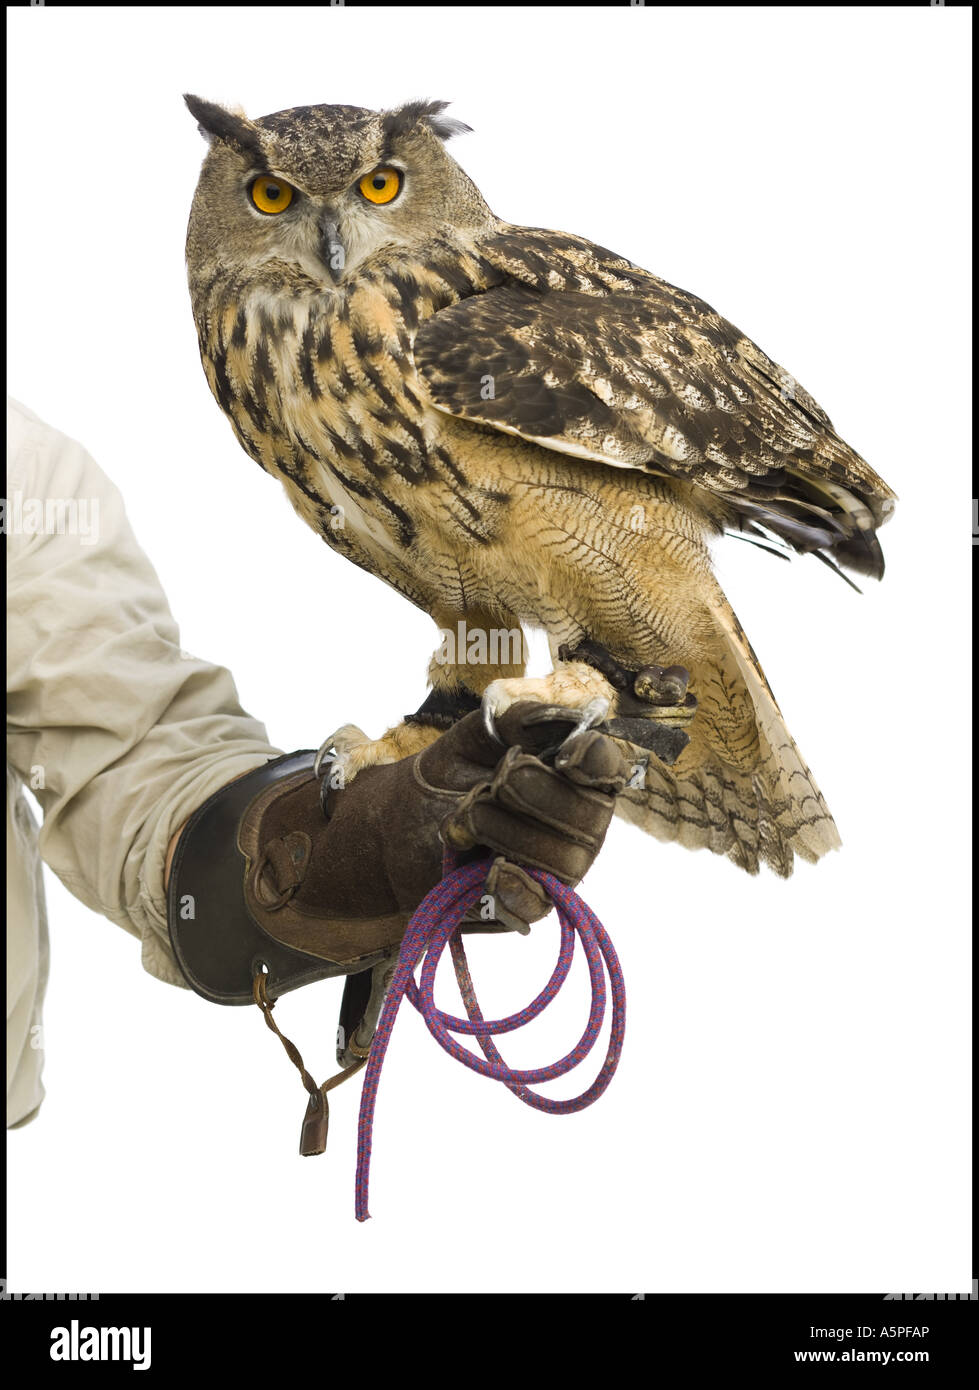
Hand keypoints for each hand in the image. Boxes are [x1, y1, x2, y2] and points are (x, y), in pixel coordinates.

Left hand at [243, 701, 632, 955]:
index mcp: (575, 777)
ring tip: (463, 817)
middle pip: (590, 815)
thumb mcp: (476, 733)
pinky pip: (539, 903)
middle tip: (492, 781)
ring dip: (503, 829)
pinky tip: (489, 868)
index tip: (565, 753)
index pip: (609, 768)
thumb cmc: (448, 775)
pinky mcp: (526, 906)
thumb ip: (518, 717)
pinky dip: (514, 884)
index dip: (596, 758)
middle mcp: (579, 825)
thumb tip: (565, 716)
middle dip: (533, 792)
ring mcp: (556, 870)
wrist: (397, 824)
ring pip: (561, 858)